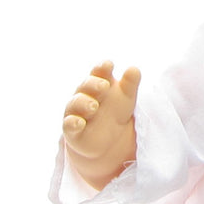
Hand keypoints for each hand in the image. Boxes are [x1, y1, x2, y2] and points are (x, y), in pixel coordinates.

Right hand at [62, 61, 140, 187]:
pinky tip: (79, 123)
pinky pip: (69, 124)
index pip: (99, 71)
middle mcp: (85, 94)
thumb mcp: (127, 96)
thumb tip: (133, 68)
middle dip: (94, 84)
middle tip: (104, 86)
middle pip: (86, 85)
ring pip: (76, 103)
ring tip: (94, 106)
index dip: (102, 67)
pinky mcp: (72, 129)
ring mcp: (77, 111)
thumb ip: (130, 82)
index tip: (109, 65)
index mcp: (98, 83)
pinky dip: (73, 123)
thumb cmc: (115, 110)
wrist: (107, 138)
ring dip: (84, 103)